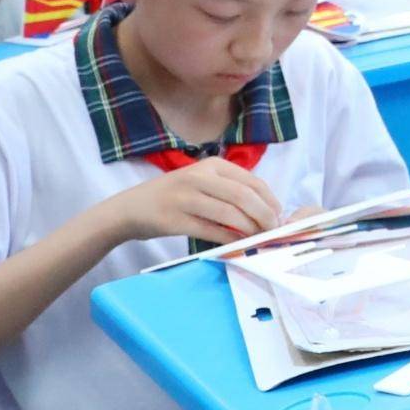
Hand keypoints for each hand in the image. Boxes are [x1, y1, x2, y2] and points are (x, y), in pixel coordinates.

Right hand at [98, 157, 282, 248]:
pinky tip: (238, 244)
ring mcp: (186, 197)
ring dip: (250, 230)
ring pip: (231, 214)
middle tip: (273, 231)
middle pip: (245, 197)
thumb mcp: (201, 182)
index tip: (280, 216)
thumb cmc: (172, 196)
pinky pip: (212, 231)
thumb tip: (266, 209)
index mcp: (211, 165)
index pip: (253, 182)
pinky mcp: (176, 219)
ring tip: (258, 239)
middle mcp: (199, 177)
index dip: (271, 201)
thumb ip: (229, 190)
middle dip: (265, 216)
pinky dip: (230, 240)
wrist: (130, 208)